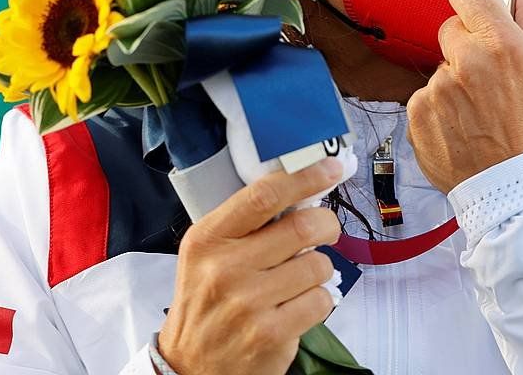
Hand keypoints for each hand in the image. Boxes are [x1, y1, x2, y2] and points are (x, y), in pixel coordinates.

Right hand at [158, 157, 345, 374]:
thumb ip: (249, 223)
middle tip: (326, 229)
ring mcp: (247, 303)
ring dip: (319, 268)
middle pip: (303, 226)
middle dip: (326, 224)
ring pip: (318, 264)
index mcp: (208, 239)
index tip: (331, 167)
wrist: (191, 365)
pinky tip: (297, 305)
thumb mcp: (210, 254)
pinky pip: (321, 300)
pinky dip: (319, 300)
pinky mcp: (269, 334)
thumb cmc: (209, 301)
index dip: (305, 177)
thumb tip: (306, 190)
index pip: (263, 195)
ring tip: (299, 278)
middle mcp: (224, 269)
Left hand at [406, 0, 522, 193]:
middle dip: (467, 47)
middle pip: (451, 29)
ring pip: (440, 67)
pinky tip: (461, 126)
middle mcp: (466, 62)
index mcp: (502, 44)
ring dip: (454, 82)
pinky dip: (438, 110)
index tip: (481, 17)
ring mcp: (437, 90)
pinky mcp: (417, 114)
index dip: (474, 2)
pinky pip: (424, 97)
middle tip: (489, 79)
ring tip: (478, 111)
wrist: (513, 186)